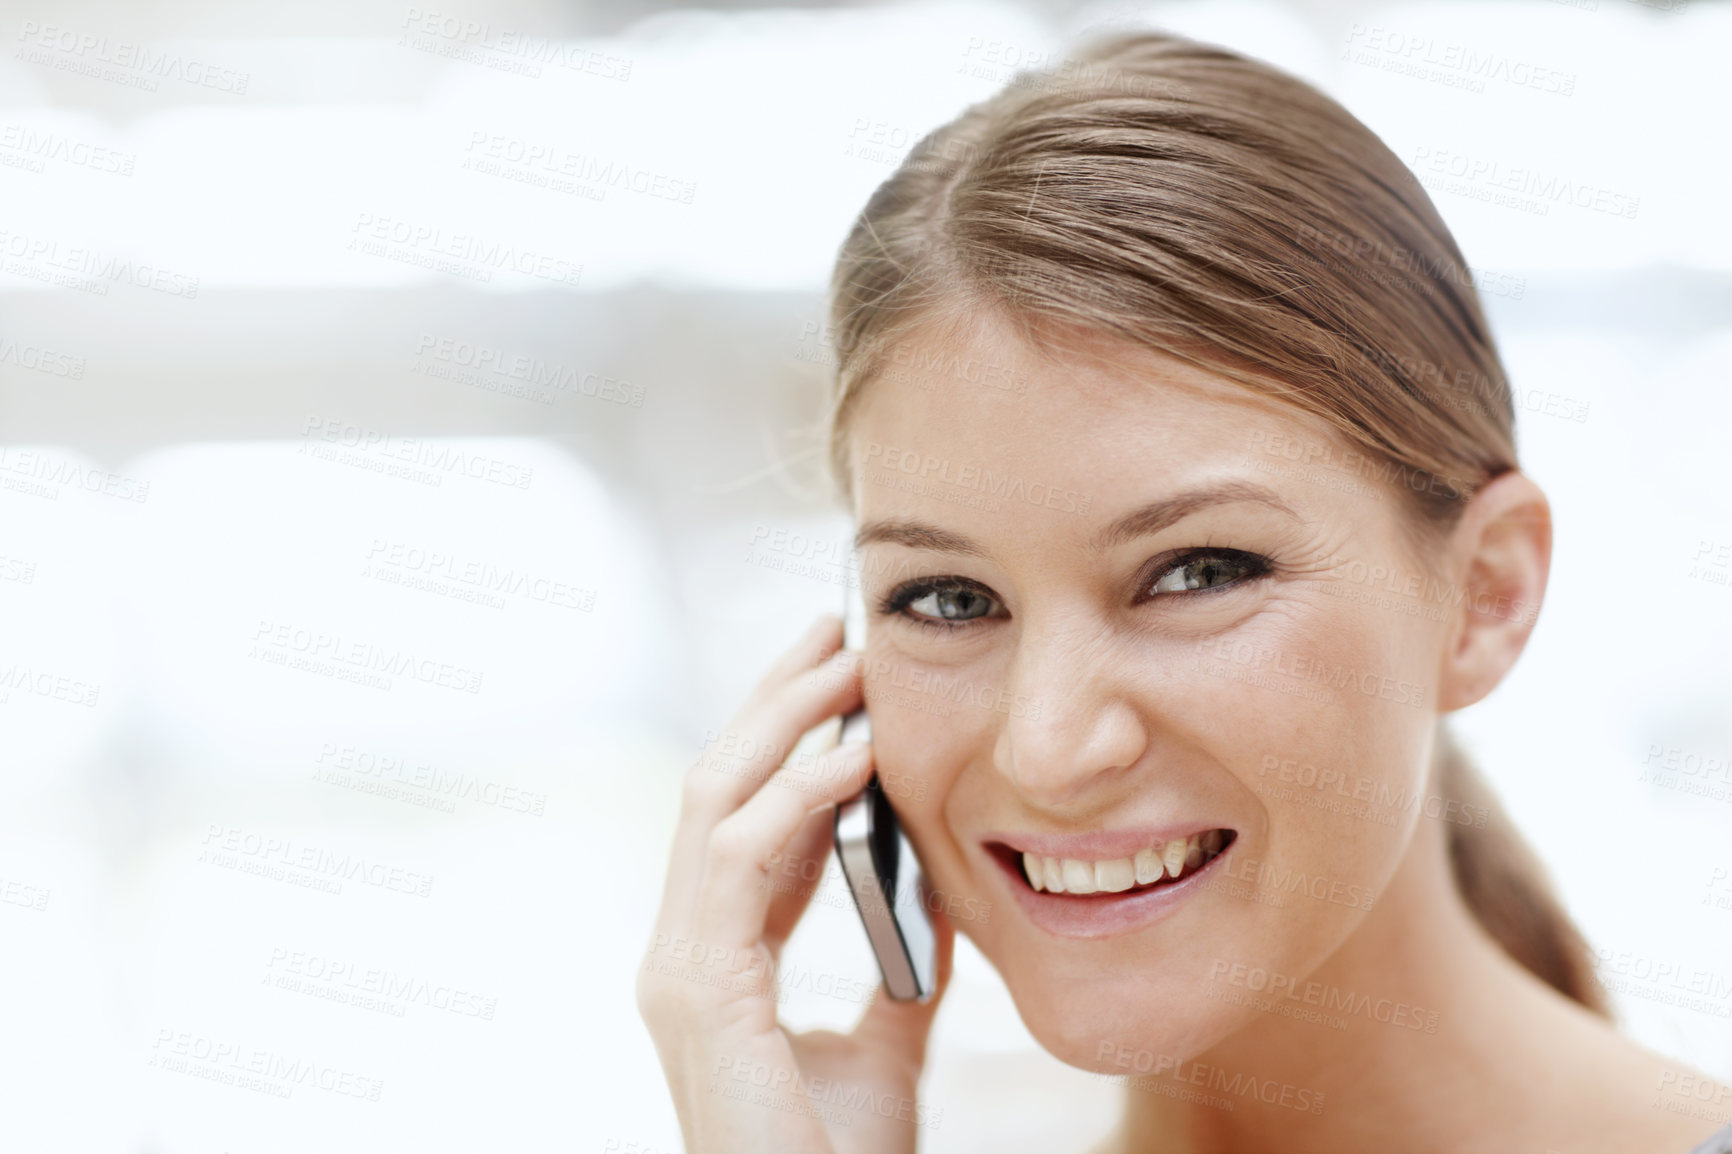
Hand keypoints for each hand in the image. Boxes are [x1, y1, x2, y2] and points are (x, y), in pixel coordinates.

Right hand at [636, 614, 954, 1152]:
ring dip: (782, 721)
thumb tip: (939, 910)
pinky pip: (738, 855)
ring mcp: (679, 966)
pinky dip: (793, 792)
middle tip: (834, 630)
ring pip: (713, 798)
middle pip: (716, 785)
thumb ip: (898, 977)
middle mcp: (683, 949)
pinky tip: (854, 751)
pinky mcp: (696, 986)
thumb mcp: (885, 1048)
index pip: (742, 817)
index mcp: (718, 959)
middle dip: (774, 701)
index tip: (841, 679)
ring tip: (846, 661)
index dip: (787, 742)